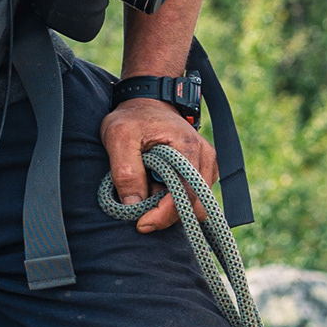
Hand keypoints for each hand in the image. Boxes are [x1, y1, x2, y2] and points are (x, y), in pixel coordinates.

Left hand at [102, 92, 214, 234]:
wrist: (149, 101)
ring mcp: (208, 164)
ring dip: (171, 207)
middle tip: (141, 207)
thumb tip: (133, 205)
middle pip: (196, 205)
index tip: (141, 225)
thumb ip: (125, 171)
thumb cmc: (133, 117)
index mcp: (189, 148)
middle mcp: (206, 158)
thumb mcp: (118, 137)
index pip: (186, 195)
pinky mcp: (204, 170)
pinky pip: (195, 198)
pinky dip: (176, 200)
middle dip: (167, 214)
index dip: (164, 216)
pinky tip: (158, 187)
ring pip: (197, 205)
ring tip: (148, 190)